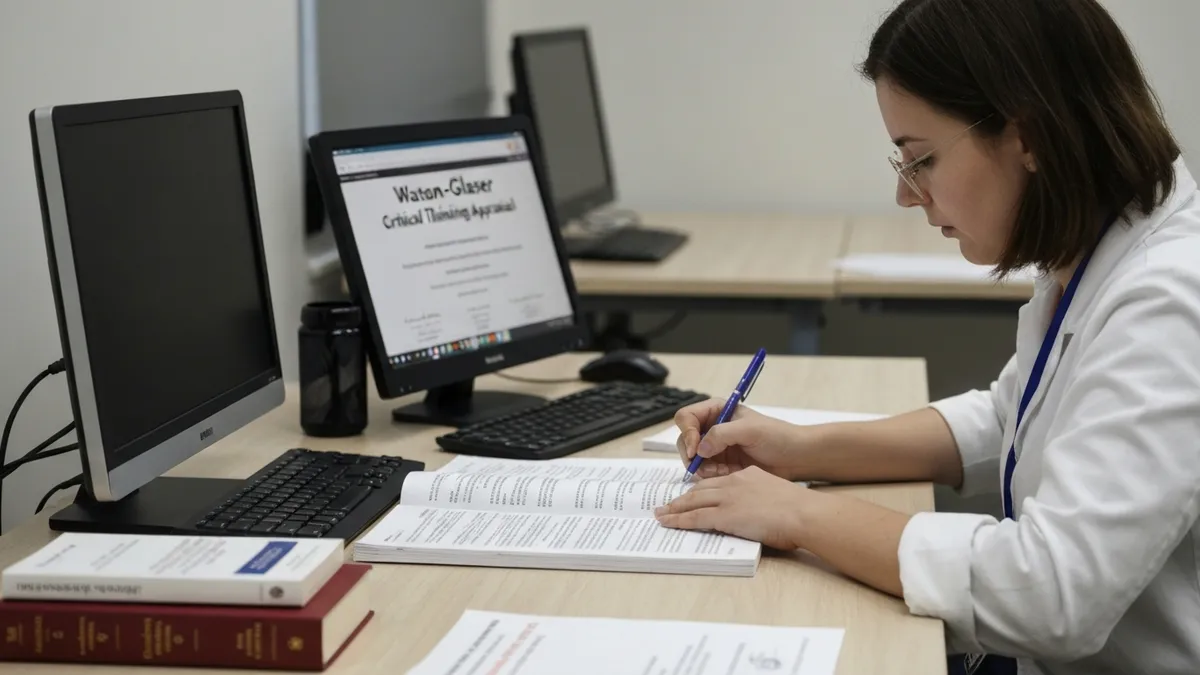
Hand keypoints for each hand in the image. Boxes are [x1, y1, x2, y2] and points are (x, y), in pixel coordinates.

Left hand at [654, 466, 808, 549]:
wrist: (803, 514)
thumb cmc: (799, 510)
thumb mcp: (776, 494)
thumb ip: (761, 498)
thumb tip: (757, 511)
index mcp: (747, 476)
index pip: (718, 482)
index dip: (702, 489)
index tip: (692, 495)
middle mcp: (734, 483)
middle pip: (701, 489)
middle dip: (682, 498)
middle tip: (668, 504)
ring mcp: (728, 499)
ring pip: (693, 502)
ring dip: (675, 509)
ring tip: (662, 514)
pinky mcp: (725, 515)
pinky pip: (695, 517)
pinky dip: (679, 520)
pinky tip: (668, 523)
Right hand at [674, 399, 805, 479]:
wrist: (795, 458)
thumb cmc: (777, 436)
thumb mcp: (749, 430)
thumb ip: (722, 434)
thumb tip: (699, 448)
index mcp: (716, 411)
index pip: (686, 418)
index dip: (687, 432)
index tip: (696, 449)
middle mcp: (712, 427)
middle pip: (685, 439)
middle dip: (692, 454)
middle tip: (702, 466)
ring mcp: (715, 447)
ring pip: (692, 458)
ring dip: (701, 467)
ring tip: (721, 471)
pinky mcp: (721, 464)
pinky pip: (704, 471)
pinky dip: (710, 475)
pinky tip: (726, 474)